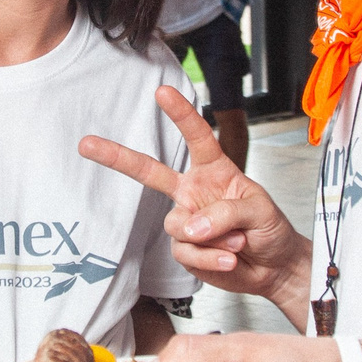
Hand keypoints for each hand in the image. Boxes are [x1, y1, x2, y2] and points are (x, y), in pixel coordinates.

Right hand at [80, 86, 310, 304]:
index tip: (162, 93)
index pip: (197, 138)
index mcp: (215, 172)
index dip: (181, 115)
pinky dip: (210, 259)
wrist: (273, 268)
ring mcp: (187, 221)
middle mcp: (194, 193)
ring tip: (237, 243)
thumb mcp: (260, 211)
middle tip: (87, 144)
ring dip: (212, 239)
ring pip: (178, 225)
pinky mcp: (185, 249)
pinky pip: (186, 253)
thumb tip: (194, 226)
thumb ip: (227, 212)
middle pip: (150, 172)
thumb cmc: (271, 230)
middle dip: (117, 157)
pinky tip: (228, 259)